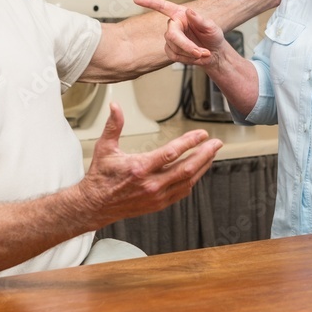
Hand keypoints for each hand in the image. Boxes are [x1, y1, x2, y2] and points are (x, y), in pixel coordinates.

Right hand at [78, 103, 221, 223]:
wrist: (95, 205)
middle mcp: (151, 184)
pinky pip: (182, 191)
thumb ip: (113, 125)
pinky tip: (197, 170)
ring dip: (202, 166)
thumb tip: (115, 106)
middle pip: (186, 168)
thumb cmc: (101, 176)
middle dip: (205, 154)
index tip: (202, 134)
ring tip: (211, 154)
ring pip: (187, 181)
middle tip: (216, 143)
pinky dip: (192, 180)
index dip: (190, 142)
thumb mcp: (105, 148)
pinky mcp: (159, 204)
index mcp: (139, 168)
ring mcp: (157, 196)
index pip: (172, 153)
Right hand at [133, 0, 226, 66]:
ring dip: (190, 53)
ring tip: (203, 53)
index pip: (163, 6)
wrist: (214, 53)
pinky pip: (174, 56)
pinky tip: (195, 57)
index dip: (149, 2)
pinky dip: (187, 59)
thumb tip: (189, 11)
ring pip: (174, 48)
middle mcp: (174, 25)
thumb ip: (200, 20)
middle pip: (171, 35)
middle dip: (186, 45)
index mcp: (181, 14)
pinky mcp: (171, 50)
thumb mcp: (212, 27)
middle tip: (200, 52)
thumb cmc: (213, 36)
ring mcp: (171, 38)